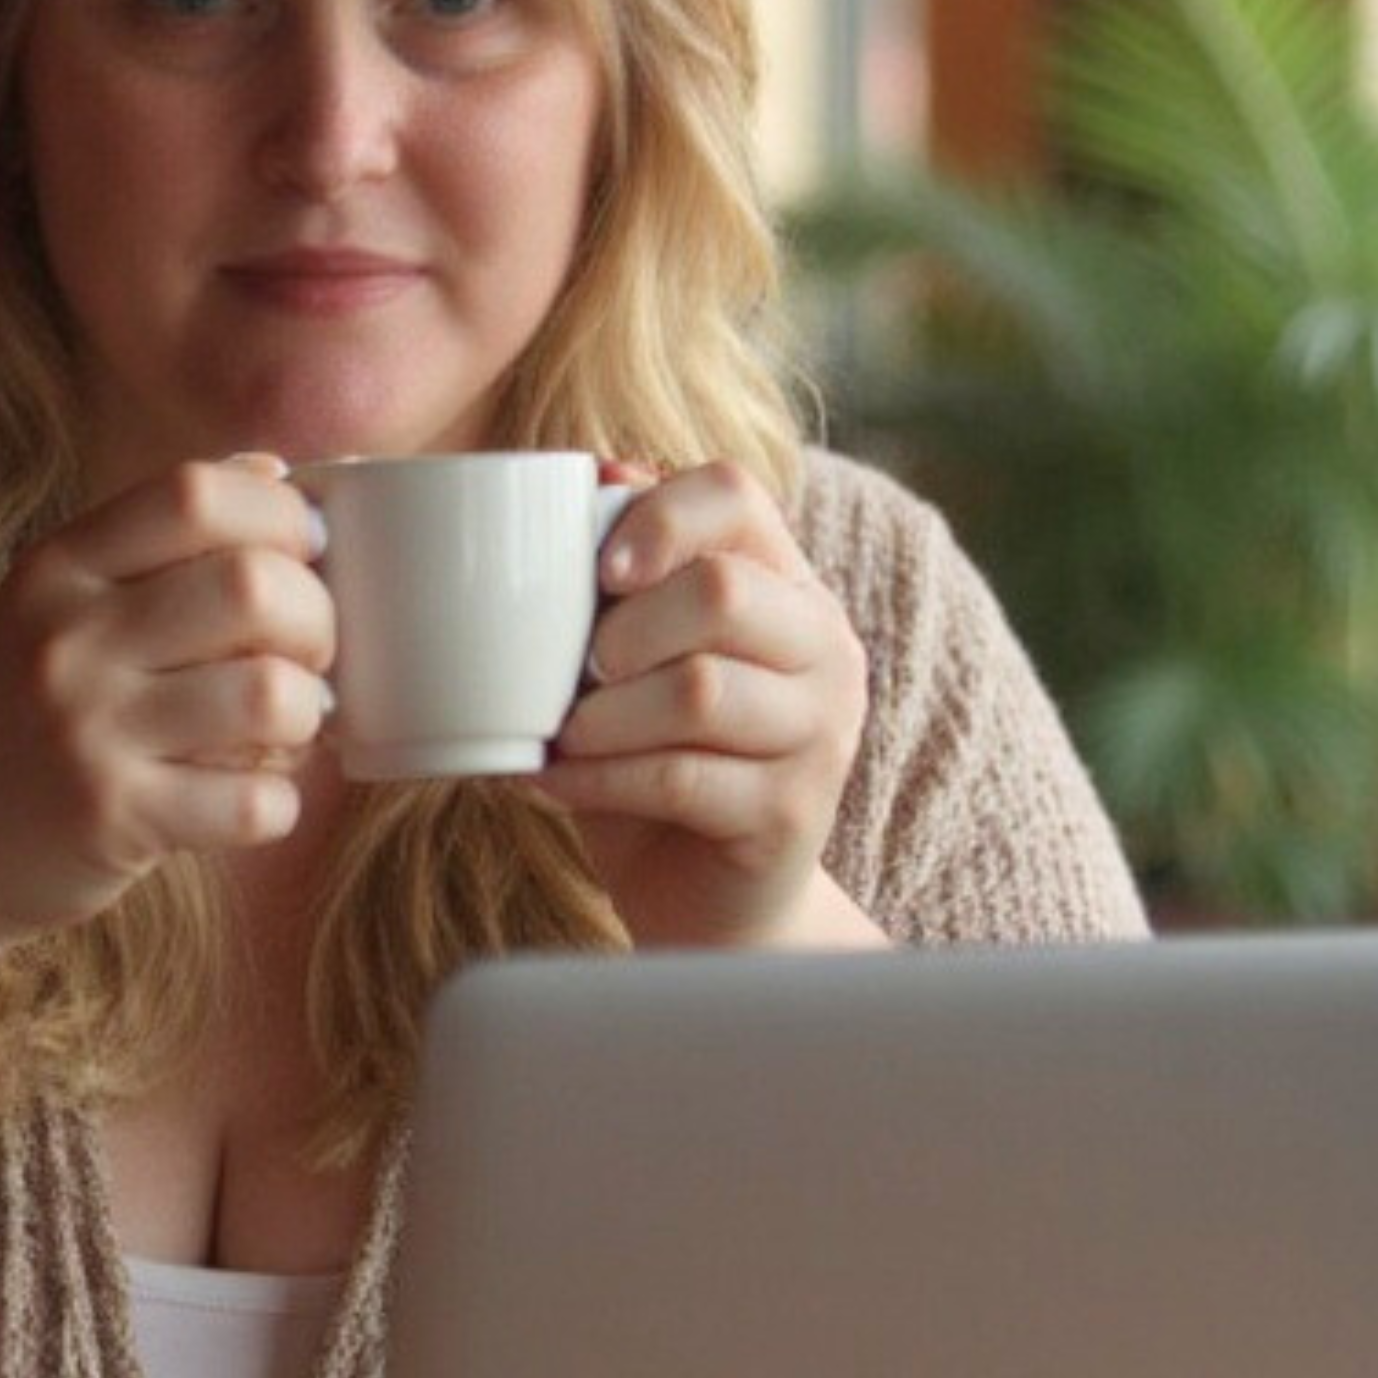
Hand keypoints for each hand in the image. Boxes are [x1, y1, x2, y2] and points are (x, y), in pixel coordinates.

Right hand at [0, 454, 333, 960]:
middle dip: (317, 617)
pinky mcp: (111, 821)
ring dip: (307, 712)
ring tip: (287, 724)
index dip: (283, 514)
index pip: (194, 493)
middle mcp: (66, 638)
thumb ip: (161, 536)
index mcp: (60, 566)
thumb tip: (276, 471)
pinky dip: (280, 803)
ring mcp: (86, 732)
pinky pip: (255, 803)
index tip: (308, 550)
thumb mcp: (59, 603)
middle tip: (309, 652)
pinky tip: (251, 795)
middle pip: (251, 586)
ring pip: (269, 695)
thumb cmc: (21, 710)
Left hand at [532, 462, 883, 948]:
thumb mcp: (636, 661)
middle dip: (624, 630)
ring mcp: (821, 733)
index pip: (738, 493)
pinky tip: (552, 783)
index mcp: (788, 585)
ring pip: (697, 690)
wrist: (713, 908)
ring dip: (601, 715)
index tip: (599, 570)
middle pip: (719, 592)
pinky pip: (680, 777)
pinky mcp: (794, 813)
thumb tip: (600, 469)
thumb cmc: (661, 761)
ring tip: (559, 735)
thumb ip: (626, 576)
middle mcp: (824, 647)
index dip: (658, 513)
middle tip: (577, 673)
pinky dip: (597, 778)